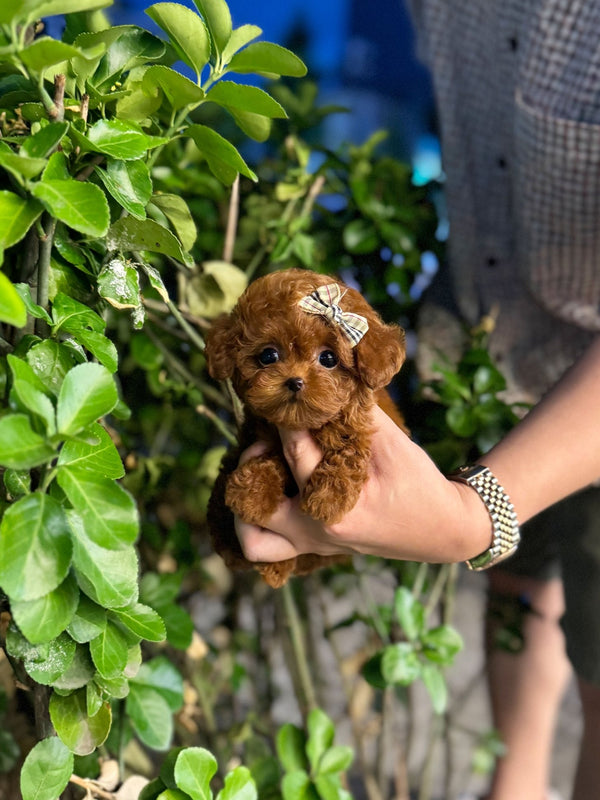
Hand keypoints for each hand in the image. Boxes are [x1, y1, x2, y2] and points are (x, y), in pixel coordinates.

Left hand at [234, 406, 492, 564]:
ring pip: (253, 540)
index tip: (281, 394)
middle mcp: (316, 532)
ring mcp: (314, 545)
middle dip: (251, 465)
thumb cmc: (420, 486)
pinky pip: (271, 546)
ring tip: (260, 473)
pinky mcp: (317, 547)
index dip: (285, 418)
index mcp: (334, 507)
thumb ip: (360, 412)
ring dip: (245, 507)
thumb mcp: (394, 446)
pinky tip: (273, 490)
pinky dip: (261, 523)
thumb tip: (334, 375)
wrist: (443, 530)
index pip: (294, 453)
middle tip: (266, 440)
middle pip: (255, 503)